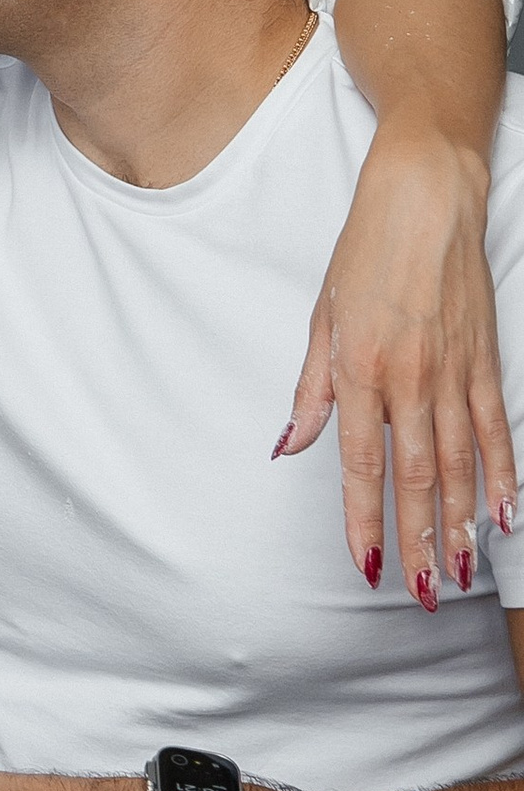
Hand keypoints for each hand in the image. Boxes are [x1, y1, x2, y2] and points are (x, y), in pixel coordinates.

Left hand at [281, 123, 514, 609]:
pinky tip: (506, 516)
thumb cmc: (366, 251)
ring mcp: (453, 371)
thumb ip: (311, 390)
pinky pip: (496, 429)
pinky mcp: (486, 360)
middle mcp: (408, 378)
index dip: (364, 520)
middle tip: (419, 594)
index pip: (359, 464)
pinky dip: (503, 475)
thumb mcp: (322, 317)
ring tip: (459, 574)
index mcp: (359, 370)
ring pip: (460, 464)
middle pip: (417, 478)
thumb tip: (289, 445)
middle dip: (418, 541)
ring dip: (460, 524)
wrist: (425, 196)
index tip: (368, 565)